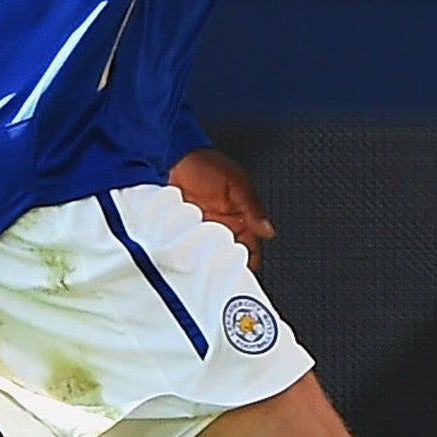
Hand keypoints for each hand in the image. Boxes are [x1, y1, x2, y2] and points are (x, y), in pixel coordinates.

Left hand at [169, 148, 273, 268]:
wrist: (168, 157)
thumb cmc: (203, 162)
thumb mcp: (236, 182)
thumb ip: (253, 206)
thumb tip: (268, 230)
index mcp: (241, 218)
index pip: (250, 251)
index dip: (248, 266)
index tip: (242, 278)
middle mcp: (221, 228)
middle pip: (228, 260)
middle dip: (225, 270)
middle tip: (220, 279)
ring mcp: (201, 232)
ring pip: (208, 259)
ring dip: (205, 265)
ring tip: (203, 270)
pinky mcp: (182, 234)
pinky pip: (190, 253)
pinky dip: (189, 259)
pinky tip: (188, 262)